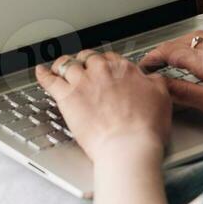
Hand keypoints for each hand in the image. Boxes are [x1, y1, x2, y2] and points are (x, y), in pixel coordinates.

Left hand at [36, 50, 171, 163]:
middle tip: (84, 68)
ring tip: (60, 66)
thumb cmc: (145, 127)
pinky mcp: (67, 97)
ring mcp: (82, 82)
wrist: (128, 145)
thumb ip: (155, 83)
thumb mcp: (162, 98)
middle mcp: (101, 71)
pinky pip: (49, 80)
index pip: (110, 58)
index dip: (106, 64)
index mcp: (123, 69)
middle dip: (85, 61)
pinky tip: (40, 72)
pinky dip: (43, 74)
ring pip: (67, 64)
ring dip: (63, 64)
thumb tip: (152, 78)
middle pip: (88, 58)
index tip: (104, 69)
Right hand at [138, 32, 202, 129]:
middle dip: (163, 51)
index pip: (171, 52)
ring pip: (196, 41)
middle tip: (151, 64)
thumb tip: (161, 85)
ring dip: (179, 47)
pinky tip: (199, 59)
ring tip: (170, 60)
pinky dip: (195, 48)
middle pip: (182, 42)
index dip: (153, 57)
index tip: (142, 66)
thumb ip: (185, 93)